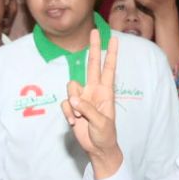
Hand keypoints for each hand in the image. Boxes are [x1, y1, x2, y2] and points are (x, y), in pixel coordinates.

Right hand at [61, 28, 122, 177]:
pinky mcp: (72, 108)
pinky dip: (67, 113)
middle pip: (92, 65)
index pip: (109, 68)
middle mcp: (93, 91)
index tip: (113, 39)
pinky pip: (65, 103)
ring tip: (78, 117)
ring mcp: (82, 98)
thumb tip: (72, 98)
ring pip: (71, 86)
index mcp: (106, 92)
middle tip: (94, 31)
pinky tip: (74, 122)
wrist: (97, 148)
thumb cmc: (105, 134)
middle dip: (93, 48)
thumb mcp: (101, 122)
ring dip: (72, 102)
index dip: (111, 54)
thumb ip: (87, 108)